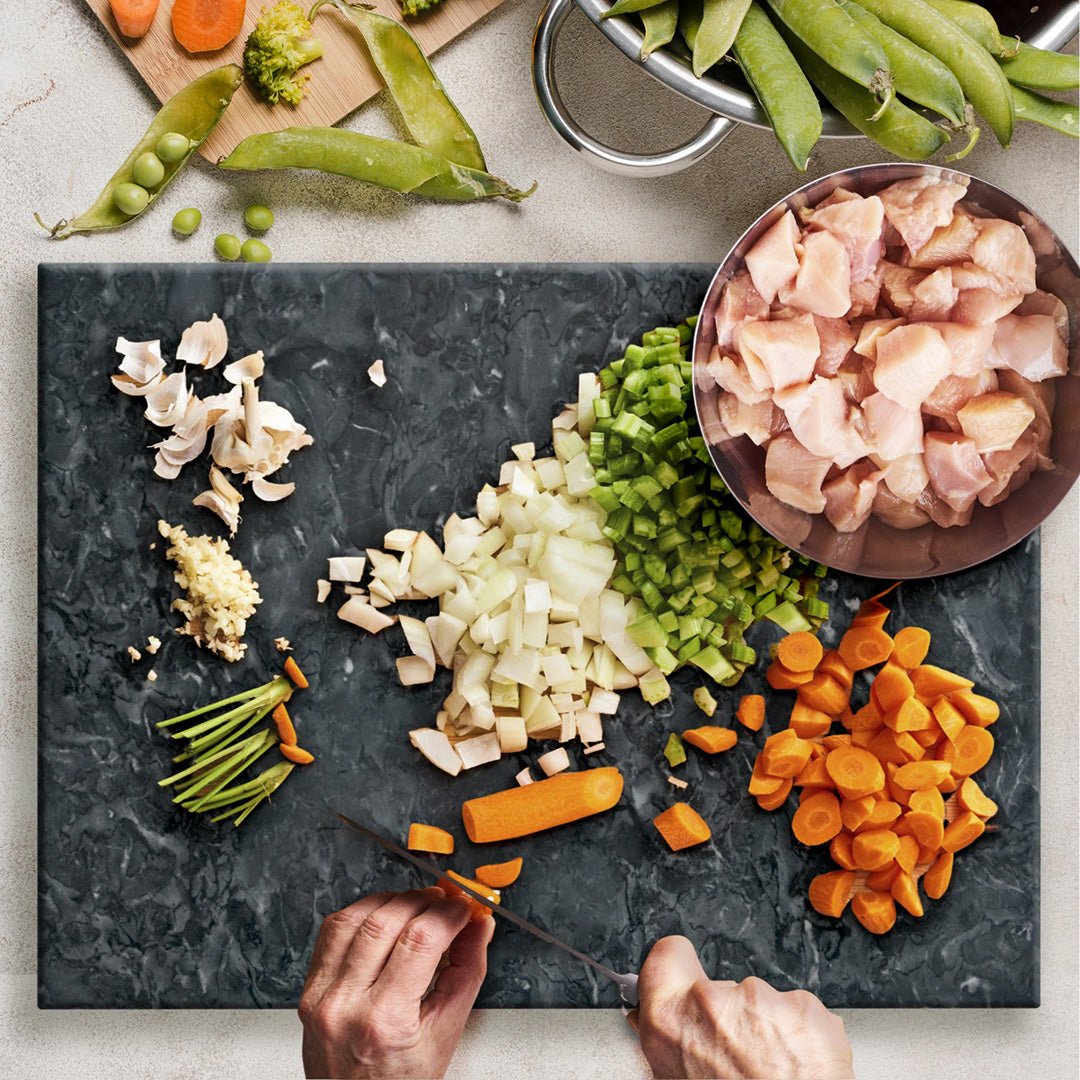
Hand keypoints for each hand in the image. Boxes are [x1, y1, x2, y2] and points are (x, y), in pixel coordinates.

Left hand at [299, 887, 493, 1078]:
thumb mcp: (447, 1033)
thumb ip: (467, 972)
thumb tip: (480, 925)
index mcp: (384, 1022)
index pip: (420, 941)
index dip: (448, 913)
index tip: (464, 908)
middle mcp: (345, 1006)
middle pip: (386, 922)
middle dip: (423, 901)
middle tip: (446, 902)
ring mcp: (321, 997)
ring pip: (354, 918)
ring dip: (391, 901)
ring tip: (417, 905)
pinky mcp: (309, 990)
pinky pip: (332, 931)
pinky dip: (361, 913)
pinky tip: (383, 916)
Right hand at [629, 936, 853, 1079]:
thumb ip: (671, 1043)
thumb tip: (656, 1023)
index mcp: (671, 1024)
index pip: (666, 956)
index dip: (677, 966)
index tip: (685, 973)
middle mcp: (711, 1005)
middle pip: (719, 987)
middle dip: (729, 1016)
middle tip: (739, 1059)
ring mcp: (760, 1002)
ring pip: (761, 1003)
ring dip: (767, 1030)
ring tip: (771, 1072)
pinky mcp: (802, 1008)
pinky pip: (797, 1013)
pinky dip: (799, 1037)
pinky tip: (797, 1068)